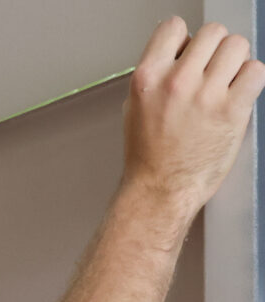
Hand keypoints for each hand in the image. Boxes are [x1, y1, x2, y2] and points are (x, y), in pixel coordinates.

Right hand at [123, 18, 264, 220]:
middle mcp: (176, 82)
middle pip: (212, 32)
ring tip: (227, 81)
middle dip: (215, 48)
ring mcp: (206, 95)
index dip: (185, 39)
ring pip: (237, 46)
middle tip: (212, 68)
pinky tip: (238, 93)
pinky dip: (251, 79)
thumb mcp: (135, 106)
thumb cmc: (148, 154)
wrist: (161, 188)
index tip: (189, 52)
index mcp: (148, 78)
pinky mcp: (232, 110)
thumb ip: (157, 75)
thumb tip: (178, 54)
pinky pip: (256, 71)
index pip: (173, 27)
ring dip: (236, 61)